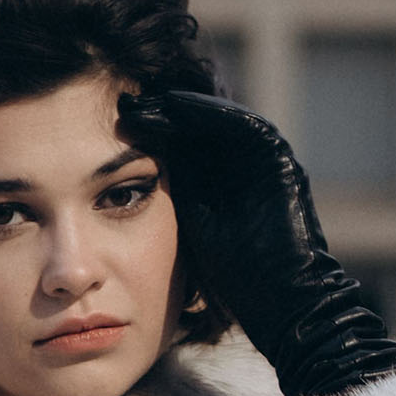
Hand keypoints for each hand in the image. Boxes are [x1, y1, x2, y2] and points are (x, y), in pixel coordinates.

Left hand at [117, 89, 395, 395]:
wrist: (281, 296)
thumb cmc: (233, 276)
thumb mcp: (191, 227)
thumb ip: (173, 197)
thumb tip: (124, 180)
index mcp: (219, 181)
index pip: (182, 142)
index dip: (150, 130)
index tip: (113, 121)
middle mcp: (241, 164)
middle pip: (197, 125)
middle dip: (161, 112)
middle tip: (124, 101)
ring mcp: (263, 159)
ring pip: (219, 120)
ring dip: (182, 107)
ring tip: (148, 99)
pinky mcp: (278, 161)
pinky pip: (245, 126)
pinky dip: (213, 114)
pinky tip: (179, 107)